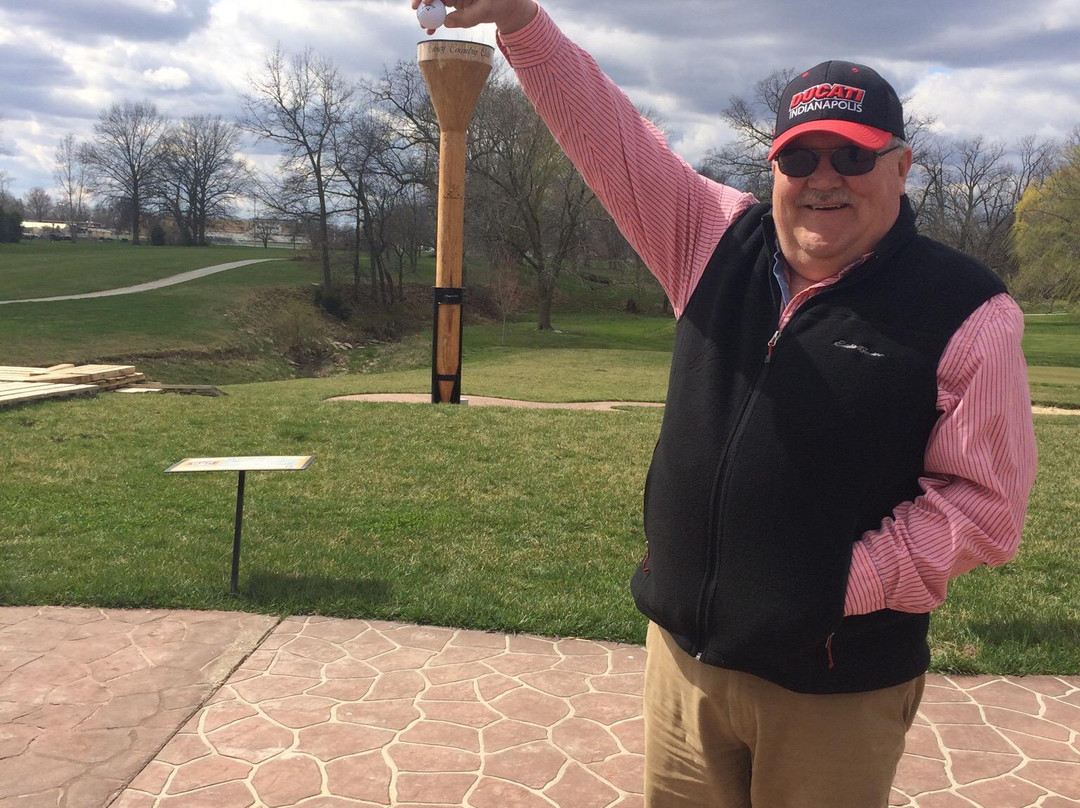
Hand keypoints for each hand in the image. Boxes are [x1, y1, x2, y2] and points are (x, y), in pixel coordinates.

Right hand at [411, 0, 537, 35]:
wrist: (506, 4)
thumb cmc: (499, 3)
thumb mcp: (485, 11)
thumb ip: (466, 18)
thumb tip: (447, 23)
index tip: (423, 3)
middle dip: (424, 3)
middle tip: (418, 13)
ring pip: (436, 2)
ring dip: (428, 14)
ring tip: (425, 27)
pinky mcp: (455, 3)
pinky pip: (441, 10)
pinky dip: (435, 19)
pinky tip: (431, 29)